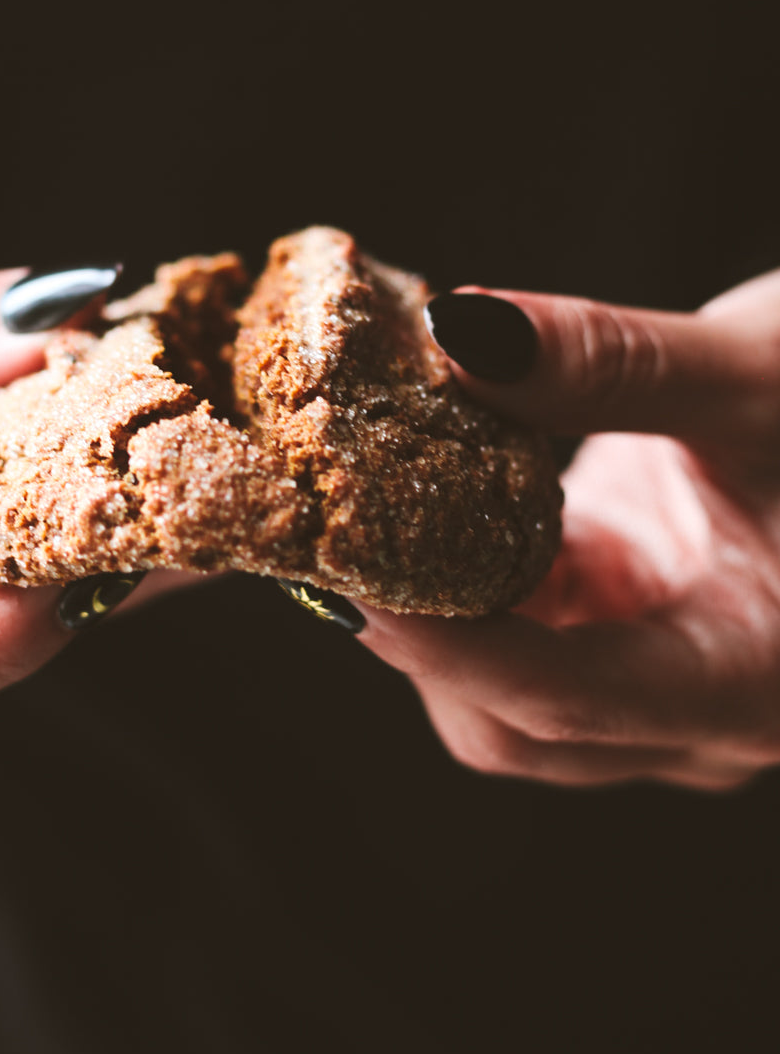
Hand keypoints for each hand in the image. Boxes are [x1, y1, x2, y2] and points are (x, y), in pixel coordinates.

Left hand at [358, 270, 779, 789]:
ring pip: (507, 683)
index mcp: (759, 682)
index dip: (439, 639)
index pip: (565, 696)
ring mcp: (668, 679)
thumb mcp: (764, 375)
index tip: (334, 560)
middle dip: (411, 628)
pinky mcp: (638, 630)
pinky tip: (425, 489)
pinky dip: (465, 567)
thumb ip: (615, 364)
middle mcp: (708, 712)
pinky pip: (526, 626)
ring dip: (428, 597)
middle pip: (516, 717)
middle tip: (319, 520)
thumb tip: (455, 336)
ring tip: (357, 495)